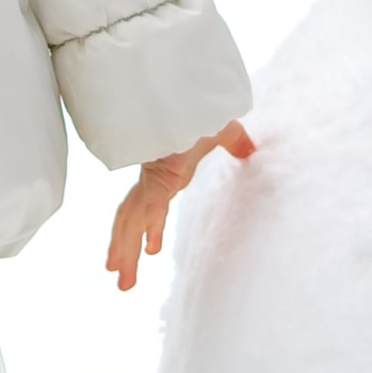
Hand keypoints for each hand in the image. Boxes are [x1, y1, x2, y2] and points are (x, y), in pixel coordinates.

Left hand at [106, 120, 254, 291]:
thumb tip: (250, 150)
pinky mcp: (163, 173)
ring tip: (122, 281)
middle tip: (121, 281)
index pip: (148, 206)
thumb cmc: (202, 105)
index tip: (148, 251)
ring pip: (133, 220)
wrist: (194, 90)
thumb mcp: (223, 130)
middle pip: (131, 219)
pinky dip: (151, 227)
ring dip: (126, 250)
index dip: (142, 228)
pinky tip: (151, 250)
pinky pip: (154, 206)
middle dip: (124, 250)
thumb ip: (235, 143)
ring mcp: (155, 177)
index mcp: (165, 174)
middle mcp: (154, 179)